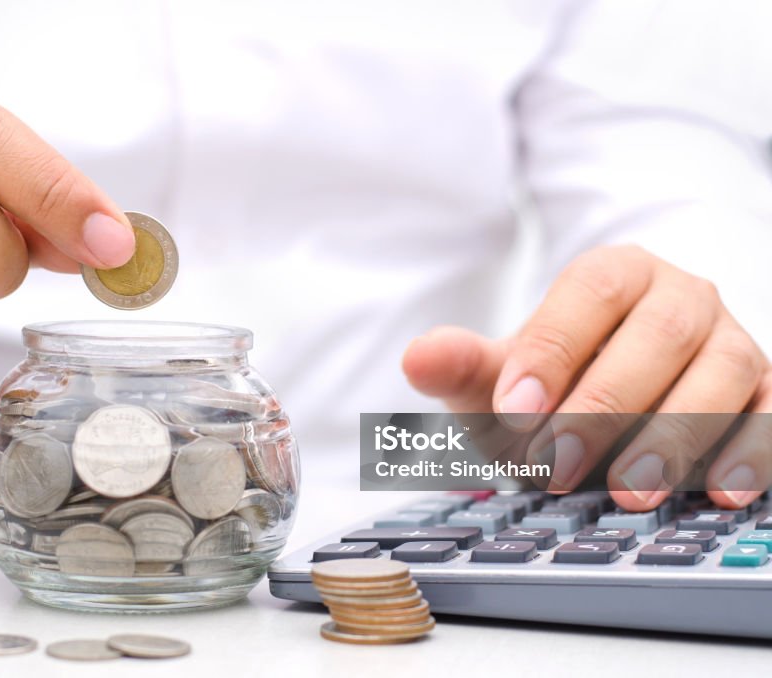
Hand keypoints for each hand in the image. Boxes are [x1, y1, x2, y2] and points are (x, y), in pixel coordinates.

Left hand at [403, 245, 770, 510]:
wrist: (615, 388)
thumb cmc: (555, 381)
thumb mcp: (503, 375)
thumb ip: (464, 364)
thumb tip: (417, 358)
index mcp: (614, 274)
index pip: (590, 292)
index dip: (553, 349)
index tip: (514, 410)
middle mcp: (680, 296)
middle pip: (659, 334)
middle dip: (607, 404)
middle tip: (559, 466)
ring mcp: (731, 339)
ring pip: (723, 371)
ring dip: (676, 434)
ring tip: (629, 490)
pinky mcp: (766, 388)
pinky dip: (753, 450)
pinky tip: (720, 491)